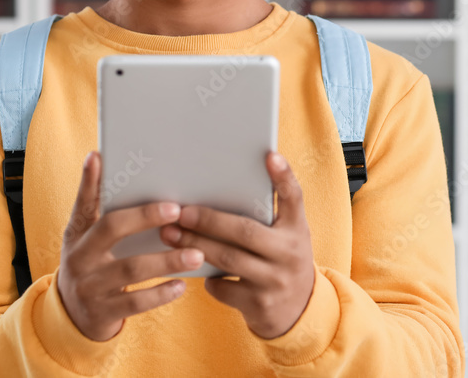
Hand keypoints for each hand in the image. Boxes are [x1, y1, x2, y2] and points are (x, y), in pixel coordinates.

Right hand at [56, 150, 205, 341]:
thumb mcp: (89, 239)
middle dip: (145, 217)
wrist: (72, 316)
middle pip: (111, 228)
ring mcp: (89, 286)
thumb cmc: (93, 264)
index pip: (83, 202)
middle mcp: (79, 256)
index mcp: (77, 233)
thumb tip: (112, 165)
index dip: (88, 180)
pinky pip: (135, 302)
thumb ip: (103, 211)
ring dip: (167, 260)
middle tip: (177, 209)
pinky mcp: (102, 312)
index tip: (98, 157)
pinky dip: (161, 293)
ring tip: (197, 254)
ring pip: (131, 269)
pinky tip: (181, 285)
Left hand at [159, 151, 314, 338]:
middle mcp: (290, 253)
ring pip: (228, 259)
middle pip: (246, 232)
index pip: (294, 197)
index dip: (284, 176)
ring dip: (195, 245)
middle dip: (209, 221)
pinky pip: (222, 288)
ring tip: (169, 235)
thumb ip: (266, 218)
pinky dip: (206, 278)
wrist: (298, 312)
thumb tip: (219, 188)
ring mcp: (275, 280)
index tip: (270, 155)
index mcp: (298, 229)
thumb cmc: (281, 261)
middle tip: (181, 212)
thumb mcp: (285, 237)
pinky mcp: (259, 305)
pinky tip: (193, 267)